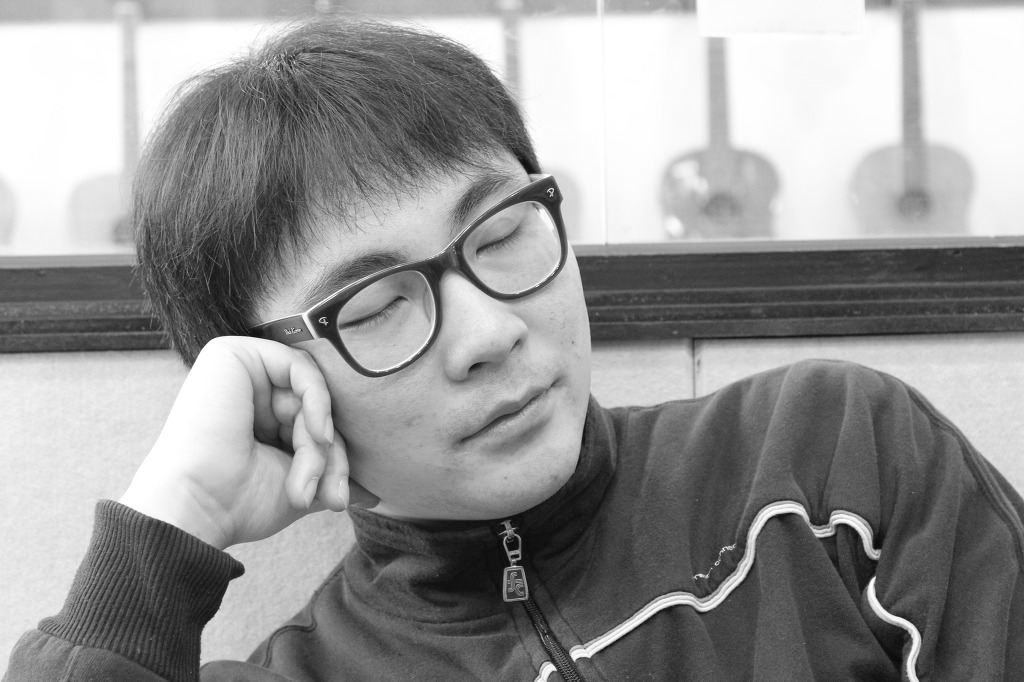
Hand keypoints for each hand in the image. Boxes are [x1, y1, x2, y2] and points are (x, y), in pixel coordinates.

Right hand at [119, 336, 373, 549]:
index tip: (336, 500)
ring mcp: (239, 370)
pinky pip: (301, 367)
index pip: (315, 421)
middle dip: (330, 455)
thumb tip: (375, 493)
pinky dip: (317, 402)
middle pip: (317, 408)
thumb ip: (332, 473)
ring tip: (305, 482)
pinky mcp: (232, 354)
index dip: (333, 458)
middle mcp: (248, 391)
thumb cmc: (239, 503)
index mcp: (257, 419)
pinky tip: (314, 435)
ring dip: (319, 443)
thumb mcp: (301, 483)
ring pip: (312, 392)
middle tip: (330, 496)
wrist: (197, 508)